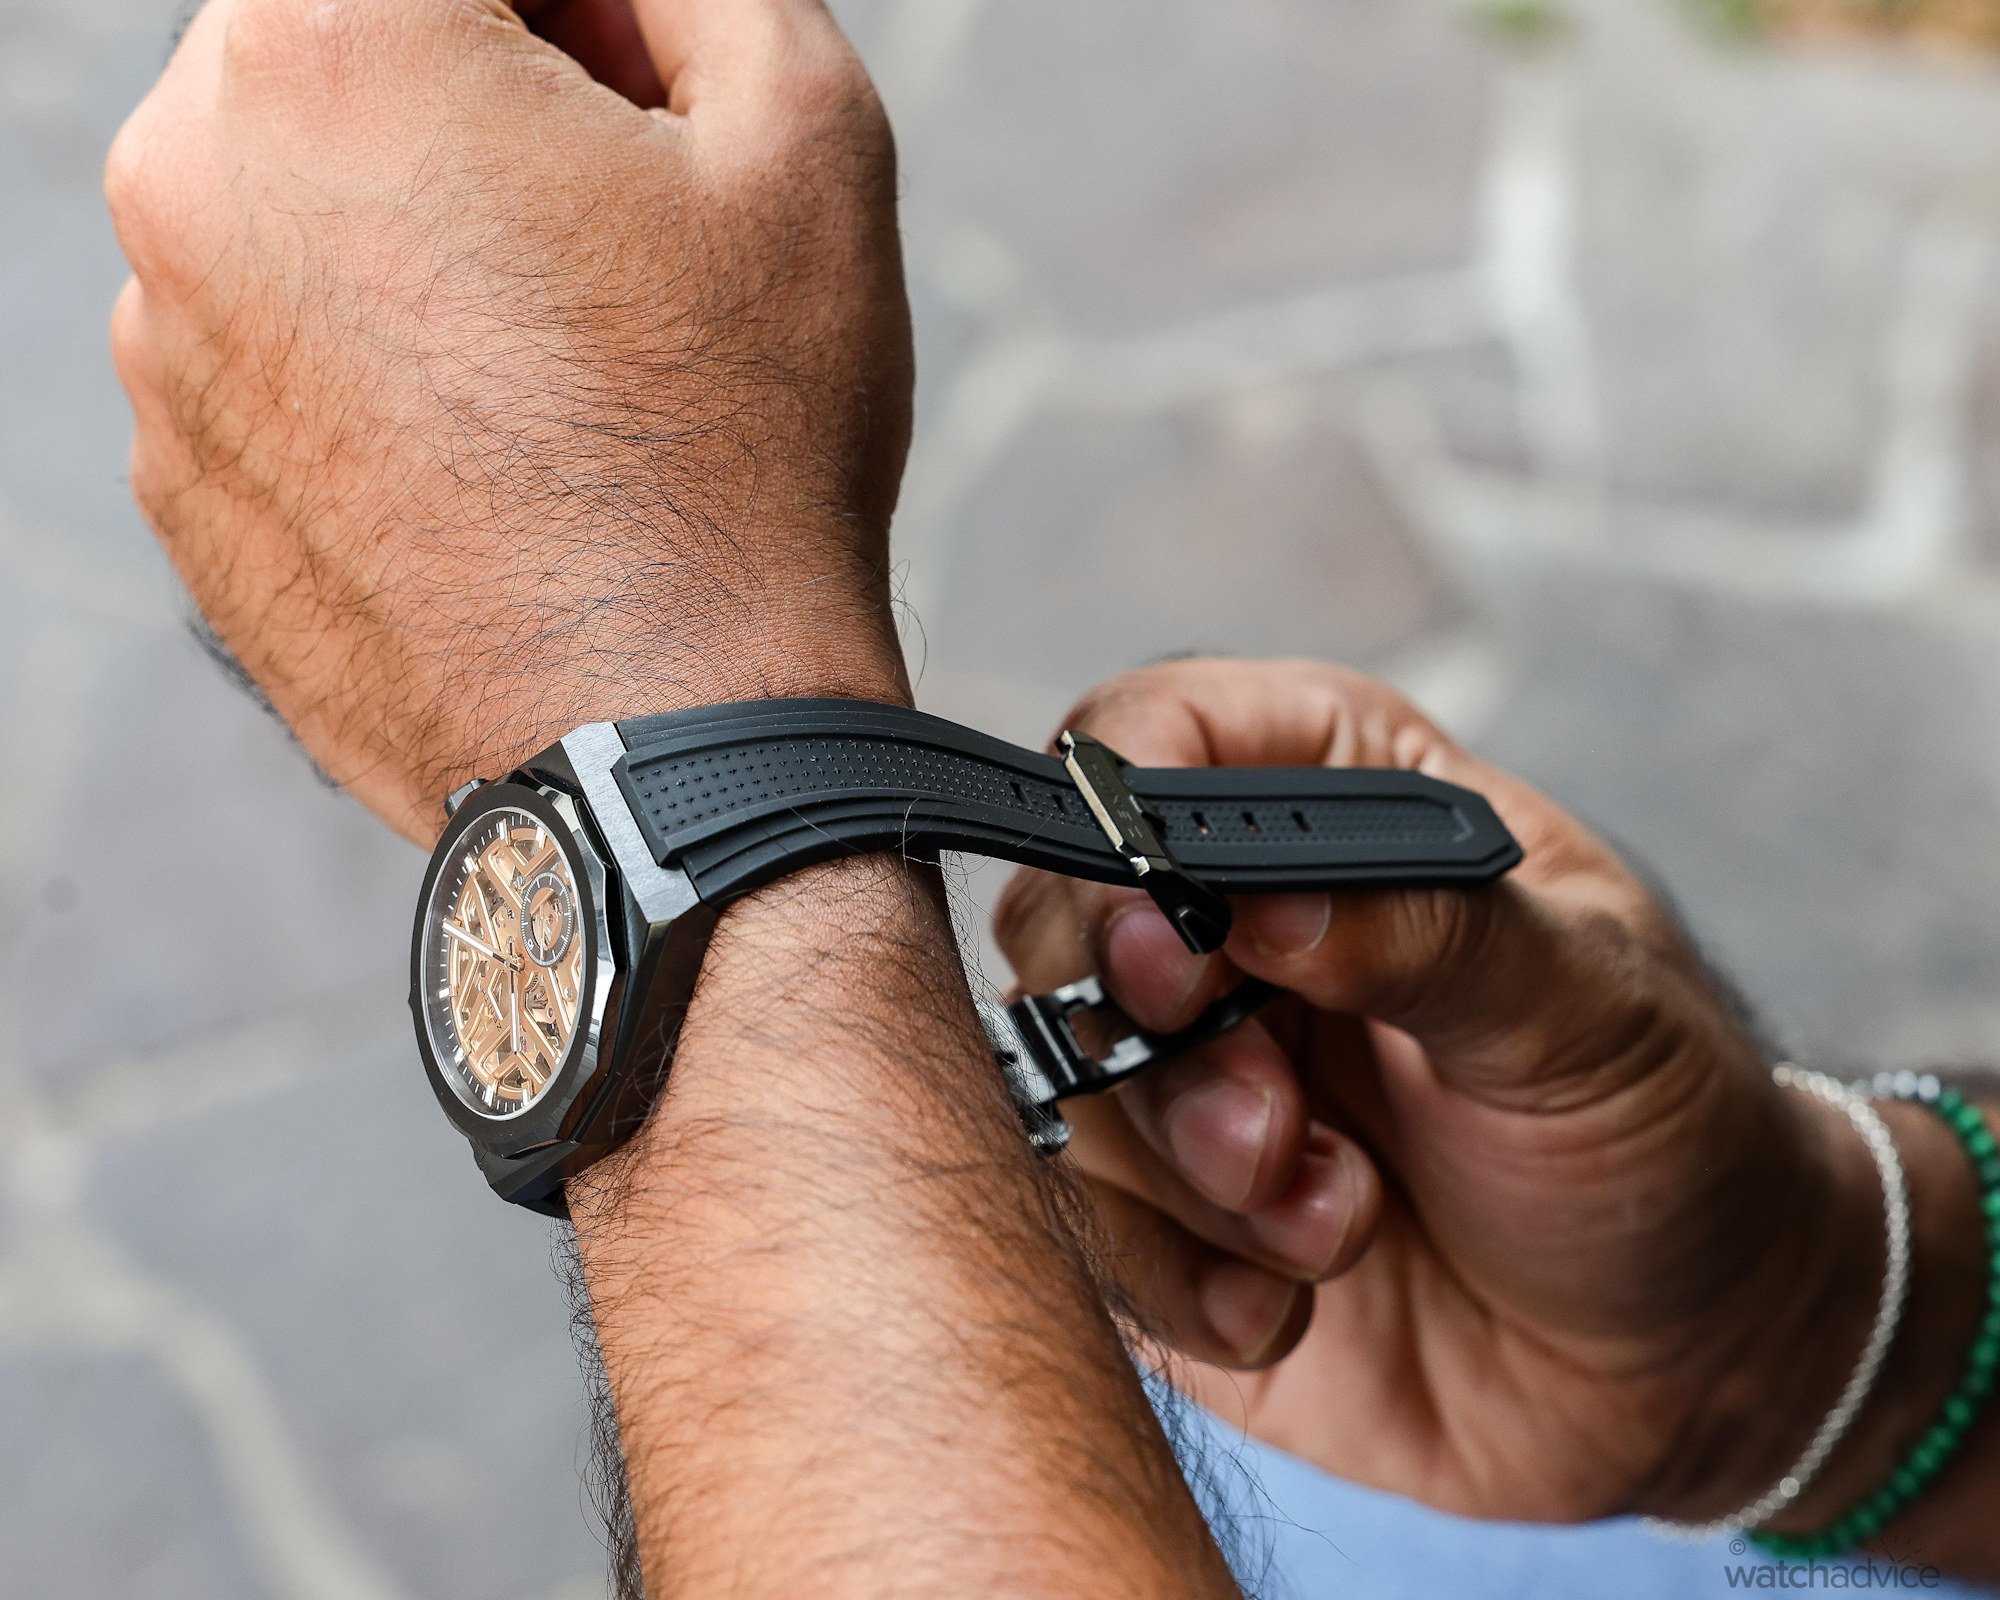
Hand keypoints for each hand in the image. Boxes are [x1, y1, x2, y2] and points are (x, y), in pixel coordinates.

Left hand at [106, 0, 912, 842]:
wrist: (667, 748)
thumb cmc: (743, 448)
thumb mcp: (806, 140)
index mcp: (330, 43)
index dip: (574, 8)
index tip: (637, 96)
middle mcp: (190, 176)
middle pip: (345, 47)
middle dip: (480, 95)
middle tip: (616, 231)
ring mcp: (166, 349)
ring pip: (299, 204)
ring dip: (421, 232)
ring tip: (565, 370)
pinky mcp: (181, 486)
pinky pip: (274, 357)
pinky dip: (371, 368)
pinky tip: (498, 458)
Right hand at [995, 657, 1904, 1523]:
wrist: (1685, 1366)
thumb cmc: (1667, 1141)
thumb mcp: (1591, 1014)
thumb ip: (1430, 935)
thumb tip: (1264, 902)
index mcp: (1345, 805)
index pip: (1160, 734)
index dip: (1126, 822)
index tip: (1174, 940)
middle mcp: (1242, 925)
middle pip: (1072, 918)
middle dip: (1163, 1042)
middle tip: (1270, 1125)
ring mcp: (1195, 1069)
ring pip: (1069, 1082)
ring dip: (1195, 1177)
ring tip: (1341, 1221)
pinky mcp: (1166, 1211)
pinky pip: (1085, 1226)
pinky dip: (1176, 1279)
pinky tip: (1288, 1302)